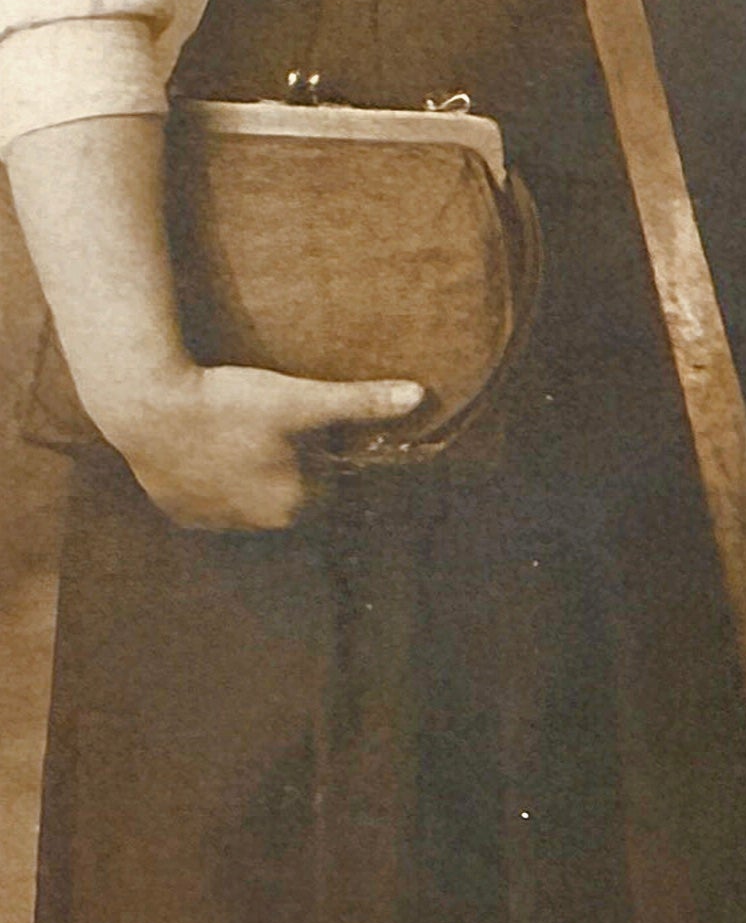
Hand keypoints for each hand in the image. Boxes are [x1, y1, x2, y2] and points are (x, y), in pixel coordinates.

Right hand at [94, 361, 426, 533]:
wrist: (149, 406)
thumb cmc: (232, 401)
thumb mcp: (301, 398)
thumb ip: (361, 403)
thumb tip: (419, 396)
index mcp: (295, 506)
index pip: (324, 483)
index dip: (313, 450)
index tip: (291, 424)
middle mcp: (259, 527)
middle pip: (286, 491)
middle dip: (281, 464)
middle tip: (258, 424)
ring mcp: (215, 524)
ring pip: (246, 497)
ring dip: (245, 474)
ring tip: (229, 434)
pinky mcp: (180, 514)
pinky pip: (207, 499)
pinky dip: (209, 479)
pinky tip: (203, 450)